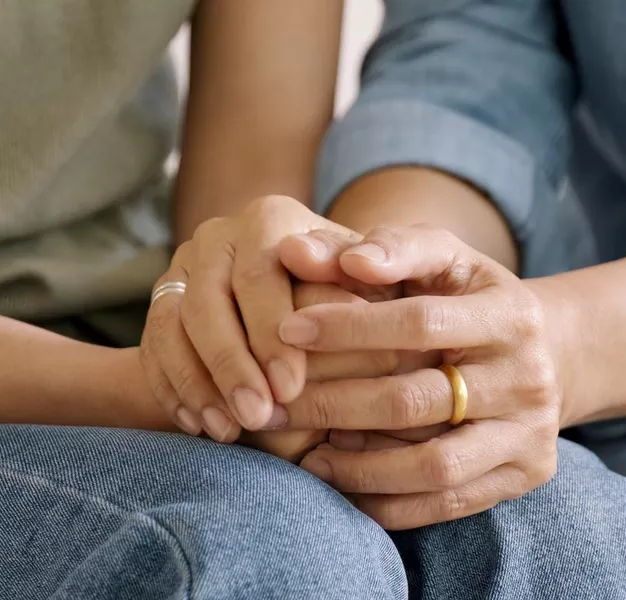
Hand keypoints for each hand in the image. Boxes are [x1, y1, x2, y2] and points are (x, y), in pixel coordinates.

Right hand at [139, 195, 360, 444]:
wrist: (308, 295)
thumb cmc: (355, 289)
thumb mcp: (374, 276)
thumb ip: (378, 267)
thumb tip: (361, 264)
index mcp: (271, 218)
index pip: (260, 274)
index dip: (271, 333)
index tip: (291, 388)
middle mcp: (219, 234)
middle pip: (208, 301)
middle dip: (231, 365)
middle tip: (257, 418)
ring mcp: (184, 267)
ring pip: (172, 325)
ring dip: (198, 383)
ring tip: (227, 431)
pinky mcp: (163, 299)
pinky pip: (153, 345)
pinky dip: (172, 387)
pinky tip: (199, 425)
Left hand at [275, 225, 563, 528]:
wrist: (547, 354)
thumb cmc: (470, 300)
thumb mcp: (443, 259)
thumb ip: (384, 247)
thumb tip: (300, 249)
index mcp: (511, 313)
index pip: (421, 323)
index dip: (349, 328)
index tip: (286, 330)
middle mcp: (528, 376)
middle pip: (416, 400)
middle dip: (333, 404)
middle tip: (272, 407)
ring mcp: (530, 432)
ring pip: (433, 465)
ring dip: (356, 467)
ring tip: (305, 456)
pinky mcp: (527, 474)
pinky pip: (448, 503)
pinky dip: (389, 502)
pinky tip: (344, 485)